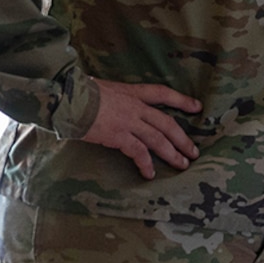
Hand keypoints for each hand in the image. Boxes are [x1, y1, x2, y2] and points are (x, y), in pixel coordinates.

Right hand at [83, 81, 201, 180]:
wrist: (66, 97)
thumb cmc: (77, 91)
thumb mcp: (102, 88)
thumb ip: (114, 98)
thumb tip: (112, 105)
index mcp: (132, 92)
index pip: (162, 93)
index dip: (181, 100)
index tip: (197, 107)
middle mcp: (135, 107)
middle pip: (167, 123)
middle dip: (183, 139)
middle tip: (194, 152)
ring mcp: (129, 122)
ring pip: (158, 140)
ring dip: (172, 154)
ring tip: (182, 165)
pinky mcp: (118, 136)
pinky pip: (138, 152)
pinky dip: (146, 164)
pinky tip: (150, 174)